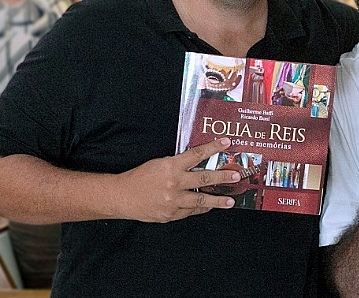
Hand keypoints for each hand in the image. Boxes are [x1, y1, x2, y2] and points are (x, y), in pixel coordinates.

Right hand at [115, 138, 239, 222]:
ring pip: (201, 201)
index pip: (196, 155)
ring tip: (230, 201)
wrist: (122, 197)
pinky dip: (200, 209)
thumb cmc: (141, 177)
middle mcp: (174, 184)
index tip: (227, 143)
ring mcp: (173, 201)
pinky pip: (190, 212)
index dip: (213, 148)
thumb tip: (199, 163)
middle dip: (223, 177)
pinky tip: (209, 206)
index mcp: (171, 167)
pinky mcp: (171, 215)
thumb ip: (179, 165)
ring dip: (217, 201)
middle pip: (204, 179)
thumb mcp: (160, 164)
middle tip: (236, 176)